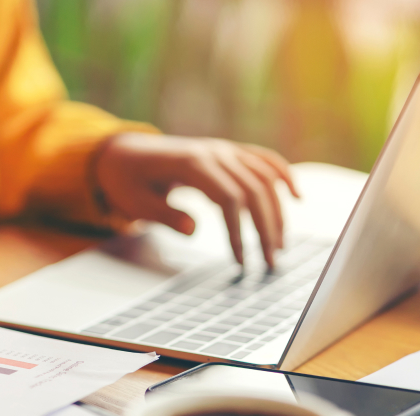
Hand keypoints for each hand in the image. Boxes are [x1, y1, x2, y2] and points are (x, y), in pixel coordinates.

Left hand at [93, 133, 297, 266]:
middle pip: (253, 190)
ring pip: (264, 178)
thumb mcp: (135, 202)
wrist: (122, 152)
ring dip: (277, 212)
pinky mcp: (228, 152)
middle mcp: (214, 152)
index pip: (229, 198)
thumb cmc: (127, 179)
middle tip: (270, 263)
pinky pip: (263, 159)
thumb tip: (194, 231)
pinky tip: (297, 197)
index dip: (239, 231)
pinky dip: (283, 176)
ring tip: (280, 245)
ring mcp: (223, 149)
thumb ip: (164, 216)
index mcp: (191, 164)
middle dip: (266, 228)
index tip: (240, 261)